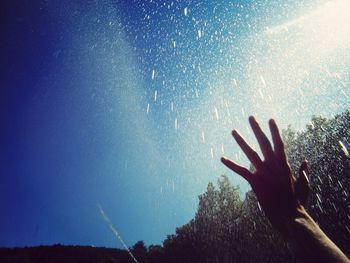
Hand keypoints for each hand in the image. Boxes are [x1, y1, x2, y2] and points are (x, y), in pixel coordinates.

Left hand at [221, 116, 308, 234]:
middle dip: (257, 129)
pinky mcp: (256, 182)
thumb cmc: (297, 202)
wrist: (290, 217)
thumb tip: (306, 162)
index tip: (270, 119)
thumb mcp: (303, 185)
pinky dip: (231, 164)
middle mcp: (274, 165)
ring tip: (233, 131)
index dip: (274, 131)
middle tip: (251, 117)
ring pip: (250, 152)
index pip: (279, 143)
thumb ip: (302, 172)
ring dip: (241, 141)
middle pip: (264, 142)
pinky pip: (241, 171)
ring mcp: (264, 172)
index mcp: (284, 164)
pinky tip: (222, 158)